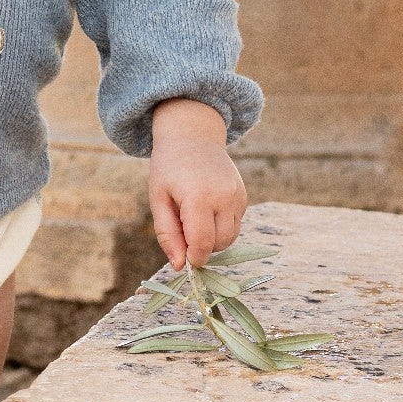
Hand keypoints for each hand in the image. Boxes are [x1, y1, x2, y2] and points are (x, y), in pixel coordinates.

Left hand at [148, 98, 246, 269]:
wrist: (192, 136)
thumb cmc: (168, 168)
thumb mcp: (158, 200)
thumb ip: (168, 234)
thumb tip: (179, 265)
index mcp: (200, 197)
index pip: (202, 243)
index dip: (193, 258)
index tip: (183, 259)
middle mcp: (225, 197)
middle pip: (219, 244)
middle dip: (202, 248)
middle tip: (183, 230)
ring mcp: (238, 196)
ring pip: (230, 237)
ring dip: (212, 239)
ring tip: (193, 218)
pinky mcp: (243, 196)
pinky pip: (234, 224)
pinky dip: (220, 226)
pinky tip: (205, 208)